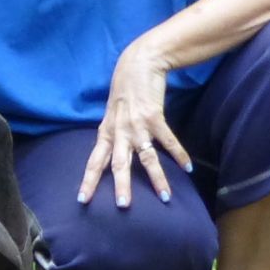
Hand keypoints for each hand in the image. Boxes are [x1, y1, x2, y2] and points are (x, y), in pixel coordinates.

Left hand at [77, 42, 191, 207]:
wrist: (138, 64)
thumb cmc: (124, 92)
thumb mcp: (111, 116)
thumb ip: (111, 137)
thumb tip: (109, 159)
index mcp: (106, 133)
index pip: (94, 162)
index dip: (88, 181)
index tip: (82, 200)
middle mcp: (119, 132)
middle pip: (118, 164)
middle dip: (121, 185)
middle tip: (124, 206)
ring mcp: (137, 125)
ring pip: (146, 157)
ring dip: (156, 178)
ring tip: (165, 197)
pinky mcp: (155, 116)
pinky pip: (168, 140)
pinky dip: (179, 154)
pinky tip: (187, 167)